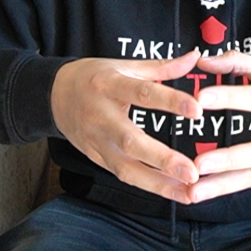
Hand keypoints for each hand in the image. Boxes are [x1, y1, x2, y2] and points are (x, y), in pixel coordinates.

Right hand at [51, 50, 203, 203]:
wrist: (53, 95)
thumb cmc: (93, 77)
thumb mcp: (124, 65)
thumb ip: (162, 67)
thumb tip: (194, 58)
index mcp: (109, 85)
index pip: (143, 93)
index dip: (170, 101)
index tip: (197, 110)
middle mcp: (101, 116)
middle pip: (131, 141)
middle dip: (163, 159)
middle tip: (193, 172)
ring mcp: (96, 140)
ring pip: (125, 167)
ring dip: (158, 183)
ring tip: (188, 192)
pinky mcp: (95, 157)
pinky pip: (122, 174)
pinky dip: (147, 184)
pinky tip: (171, 190)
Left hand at [188, 51, 250, 203]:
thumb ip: (238, 62)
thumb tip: (204, 60)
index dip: (227, 97)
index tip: (200, 98)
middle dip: (227, 159)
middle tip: (199, 163)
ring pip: (250, 175)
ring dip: (220, 186)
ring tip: (192, 193)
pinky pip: (249, 180)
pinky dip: (225, 189)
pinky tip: (201, 193)